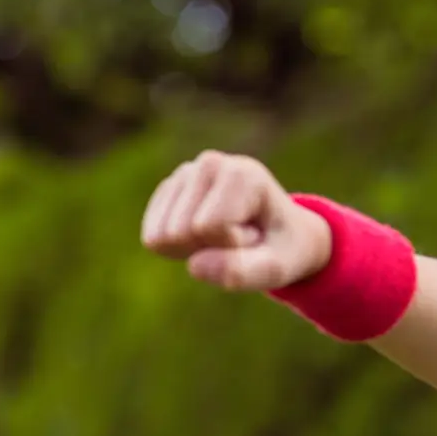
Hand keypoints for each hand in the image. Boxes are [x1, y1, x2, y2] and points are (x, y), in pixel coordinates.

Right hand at [141, 151, 331, 290]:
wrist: (283, 232)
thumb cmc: (283, 249)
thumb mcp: (276, 269)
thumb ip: (242, 272)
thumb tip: (194, 267)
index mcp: (242, 173)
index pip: (208, 227)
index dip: (232, 244)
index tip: (257, 233)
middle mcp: (210, 163)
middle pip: (180, 232)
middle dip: (210, 247)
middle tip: (241, 235)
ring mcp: (185, 174)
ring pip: (160, 237)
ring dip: (195, 248)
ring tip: (227, 233)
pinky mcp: (168, 190)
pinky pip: (153, 237)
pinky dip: (179, 247)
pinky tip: (207, 232)